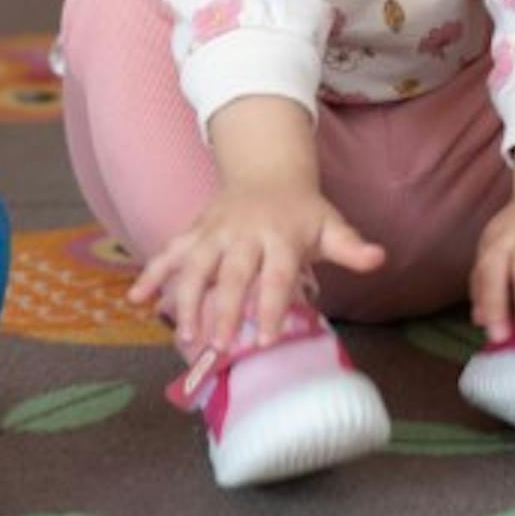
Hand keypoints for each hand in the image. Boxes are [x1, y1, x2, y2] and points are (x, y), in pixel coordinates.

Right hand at [129, 182, 383, 353]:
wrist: (266, 168)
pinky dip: (151, 274)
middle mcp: (245, 233)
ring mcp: (215, 231)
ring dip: (186, 297)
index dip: (272, 305)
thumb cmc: (301, 211)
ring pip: (196, 264)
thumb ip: (350, 246)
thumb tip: (379, 257)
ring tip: (183, 333)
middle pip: (233, 274)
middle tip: (219, 347)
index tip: (267, 339)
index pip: (277, 274)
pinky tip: (135, 300)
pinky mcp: (194, 231)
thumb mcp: (330, 224)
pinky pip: (169, 251)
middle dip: (224, 309)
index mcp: (281, 236)